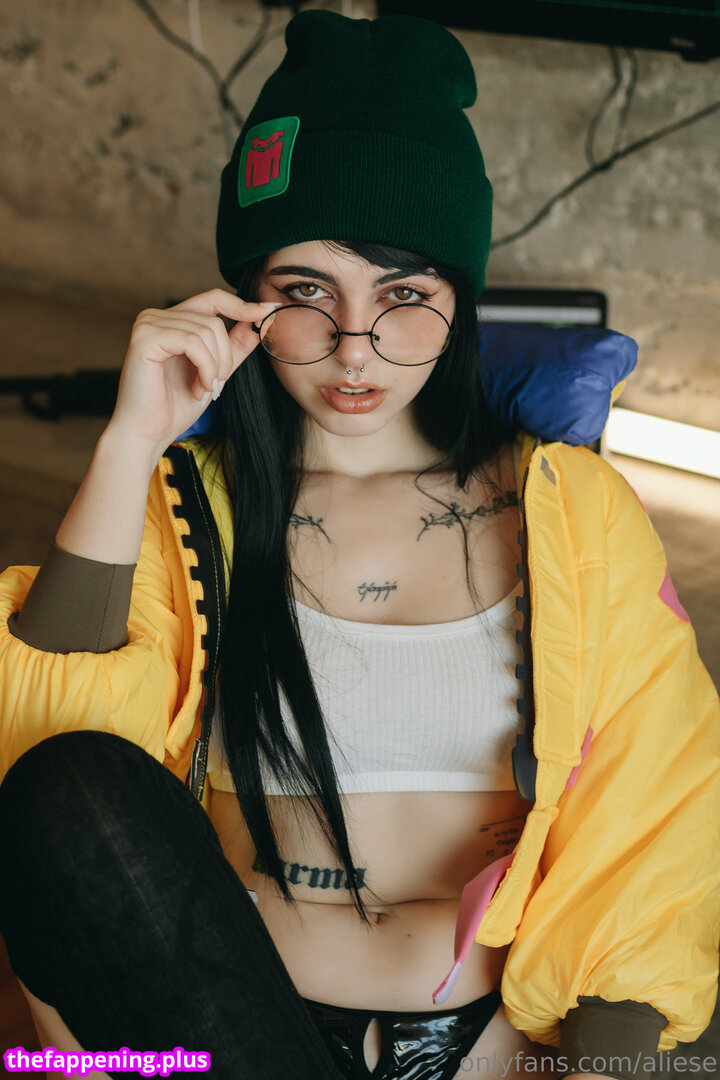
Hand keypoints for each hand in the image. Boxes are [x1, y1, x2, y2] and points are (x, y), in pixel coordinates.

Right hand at [106, 289, 279, 456]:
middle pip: (214, 319)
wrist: (148, 434)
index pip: (213, 299)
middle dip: (225, 356)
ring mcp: (148, 324)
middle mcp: (156, 316)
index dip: (243, 305)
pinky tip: (198, 388)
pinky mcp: (145, 337)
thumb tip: (261, 319)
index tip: (270, 311)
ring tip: (204, 389)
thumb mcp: (215, 371)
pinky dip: (205, 367)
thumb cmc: (175, 406)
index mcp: (172, 321)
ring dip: (214, 366)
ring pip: (206, 330)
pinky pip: (192, 342)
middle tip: (217, 385)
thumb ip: (234, 345)